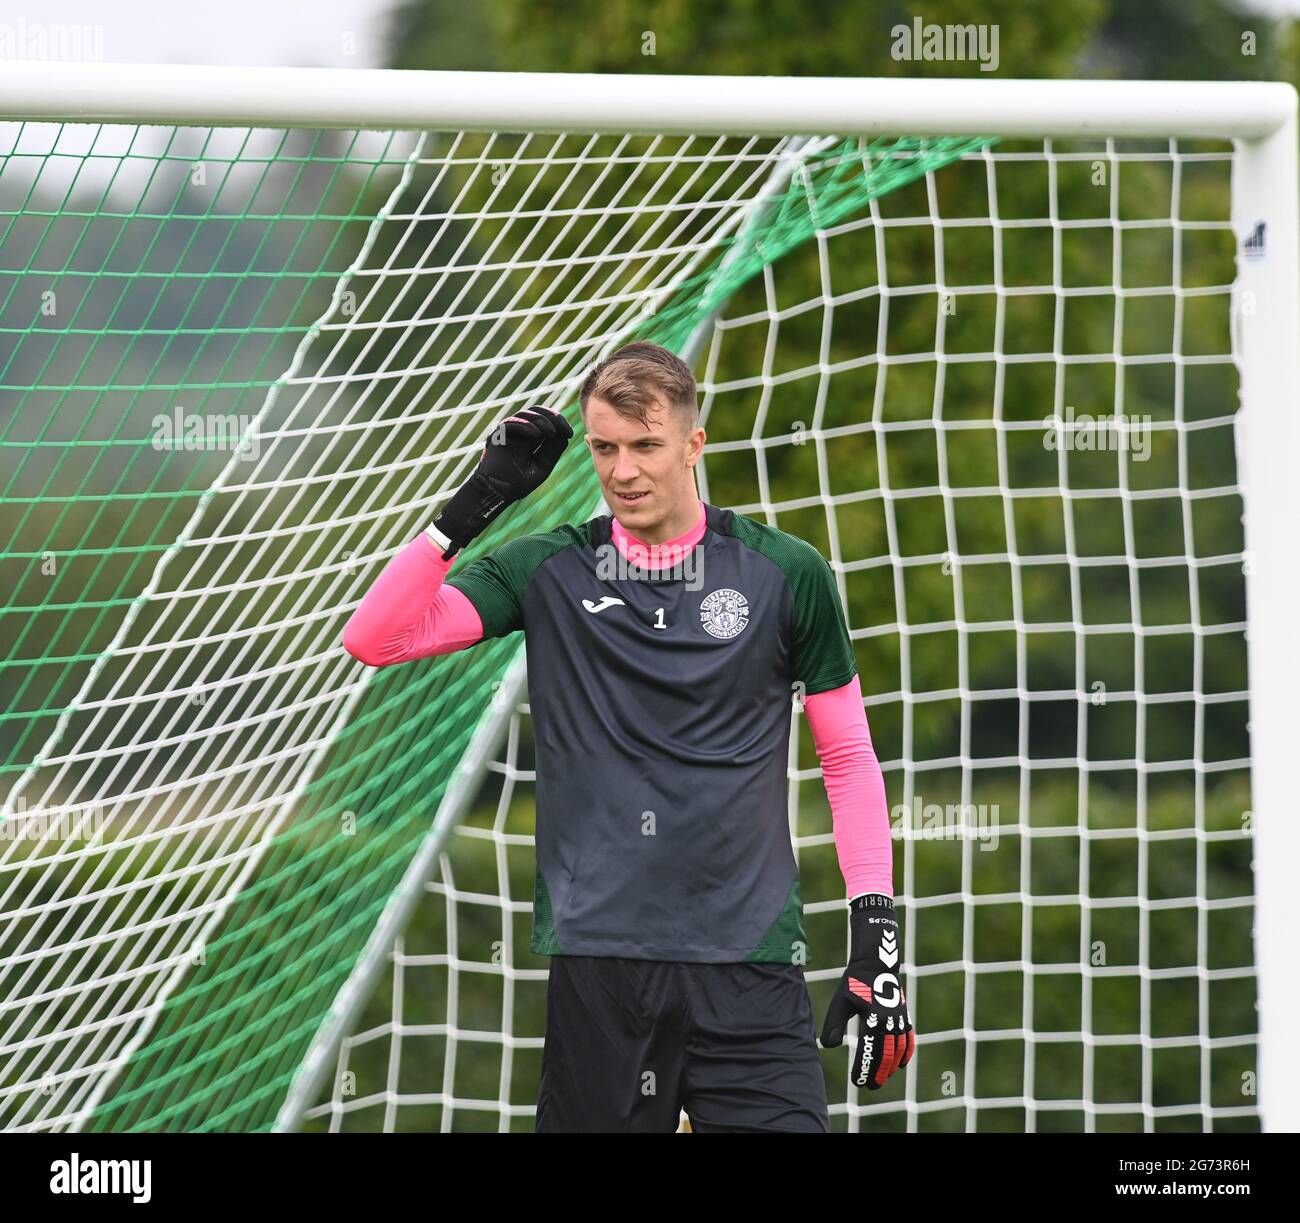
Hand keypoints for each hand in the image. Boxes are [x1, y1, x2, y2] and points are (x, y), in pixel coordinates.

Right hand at [433, 406, 572, 557]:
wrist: (498, 493)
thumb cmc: (518, 483)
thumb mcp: (543, 466)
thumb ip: (553, 450)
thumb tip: (564, 434)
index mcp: (532, 437)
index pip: (546, 419)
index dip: (558, 422)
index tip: (569, 433)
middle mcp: (520, 431)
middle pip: (536, 412)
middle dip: (552, 417)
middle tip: (562, 429)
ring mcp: (508, 432)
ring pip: (525, 414)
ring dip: (540, 421)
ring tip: (550, 432)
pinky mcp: (497, 435)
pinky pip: (511, 424)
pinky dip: (525, 426)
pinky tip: (537, 434)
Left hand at [820, 893, 914, 1089]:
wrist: (876, 965)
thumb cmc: (854, 984)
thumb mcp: (840, 1002)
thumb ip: (834, 1025)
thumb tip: (830, 1047)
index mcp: (872, 1018)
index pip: (867, 1051)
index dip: (862, 1069)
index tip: (856, 1081)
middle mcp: (889, 1022)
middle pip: (884, 1056)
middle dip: (877, 1073)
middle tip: (868, 1086)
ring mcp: (899, 1020)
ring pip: (897, 1052)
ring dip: (890, 1068)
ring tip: (880, 1079)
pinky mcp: (904, 1017)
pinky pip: (908, 1041)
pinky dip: (905, 1055)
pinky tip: (898, 1066)